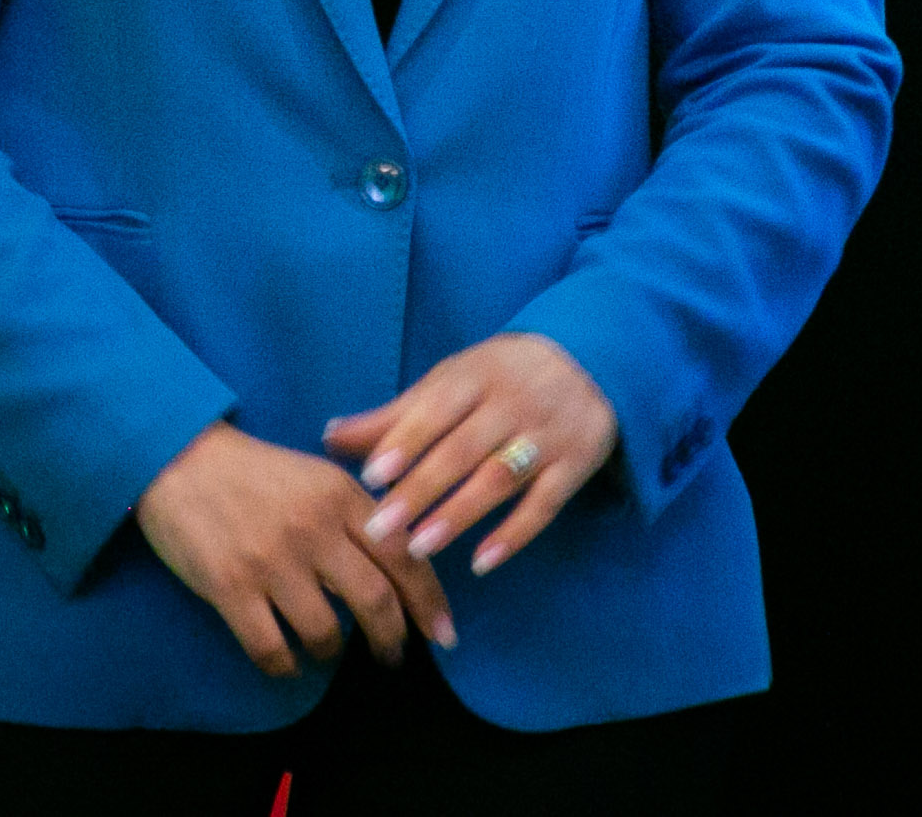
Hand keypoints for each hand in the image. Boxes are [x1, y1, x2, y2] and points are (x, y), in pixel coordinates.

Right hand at [135, 420, 455, 675]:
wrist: (180, 459)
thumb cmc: (256, 470)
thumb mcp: (319, 475)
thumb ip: (360, 511)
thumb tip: (404, 557)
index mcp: (342, 496)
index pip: (403, 555)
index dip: (429, 601)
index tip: (442, 634)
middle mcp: (315, 529)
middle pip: (374, 600)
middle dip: (392, 639)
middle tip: (393, 657)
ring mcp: (272, 560)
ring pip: (325, 631)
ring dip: (334, 653)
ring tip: (330, 654)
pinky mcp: (230, 587)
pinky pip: (271, 648)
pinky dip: (287, 666)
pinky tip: (290, 664)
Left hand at [326, 333, 615, 577]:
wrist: (593, 358)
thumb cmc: (500, 376)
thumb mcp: (452, 381)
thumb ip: (394, 415)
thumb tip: (328, 436)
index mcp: (477, 376)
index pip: (438, 410)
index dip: (406, 442)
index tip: (371, 477)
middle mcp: (514, 402)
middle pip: (464, 450)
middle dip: (421, 490)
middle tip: (380, 531)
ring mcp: (548, 434)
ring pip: (501, 478)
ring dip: (459, 514)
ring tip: (418, 549)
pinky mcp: (577, 464)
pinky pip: (545, 504)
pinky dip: (514, 534)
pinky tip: (480, 563)